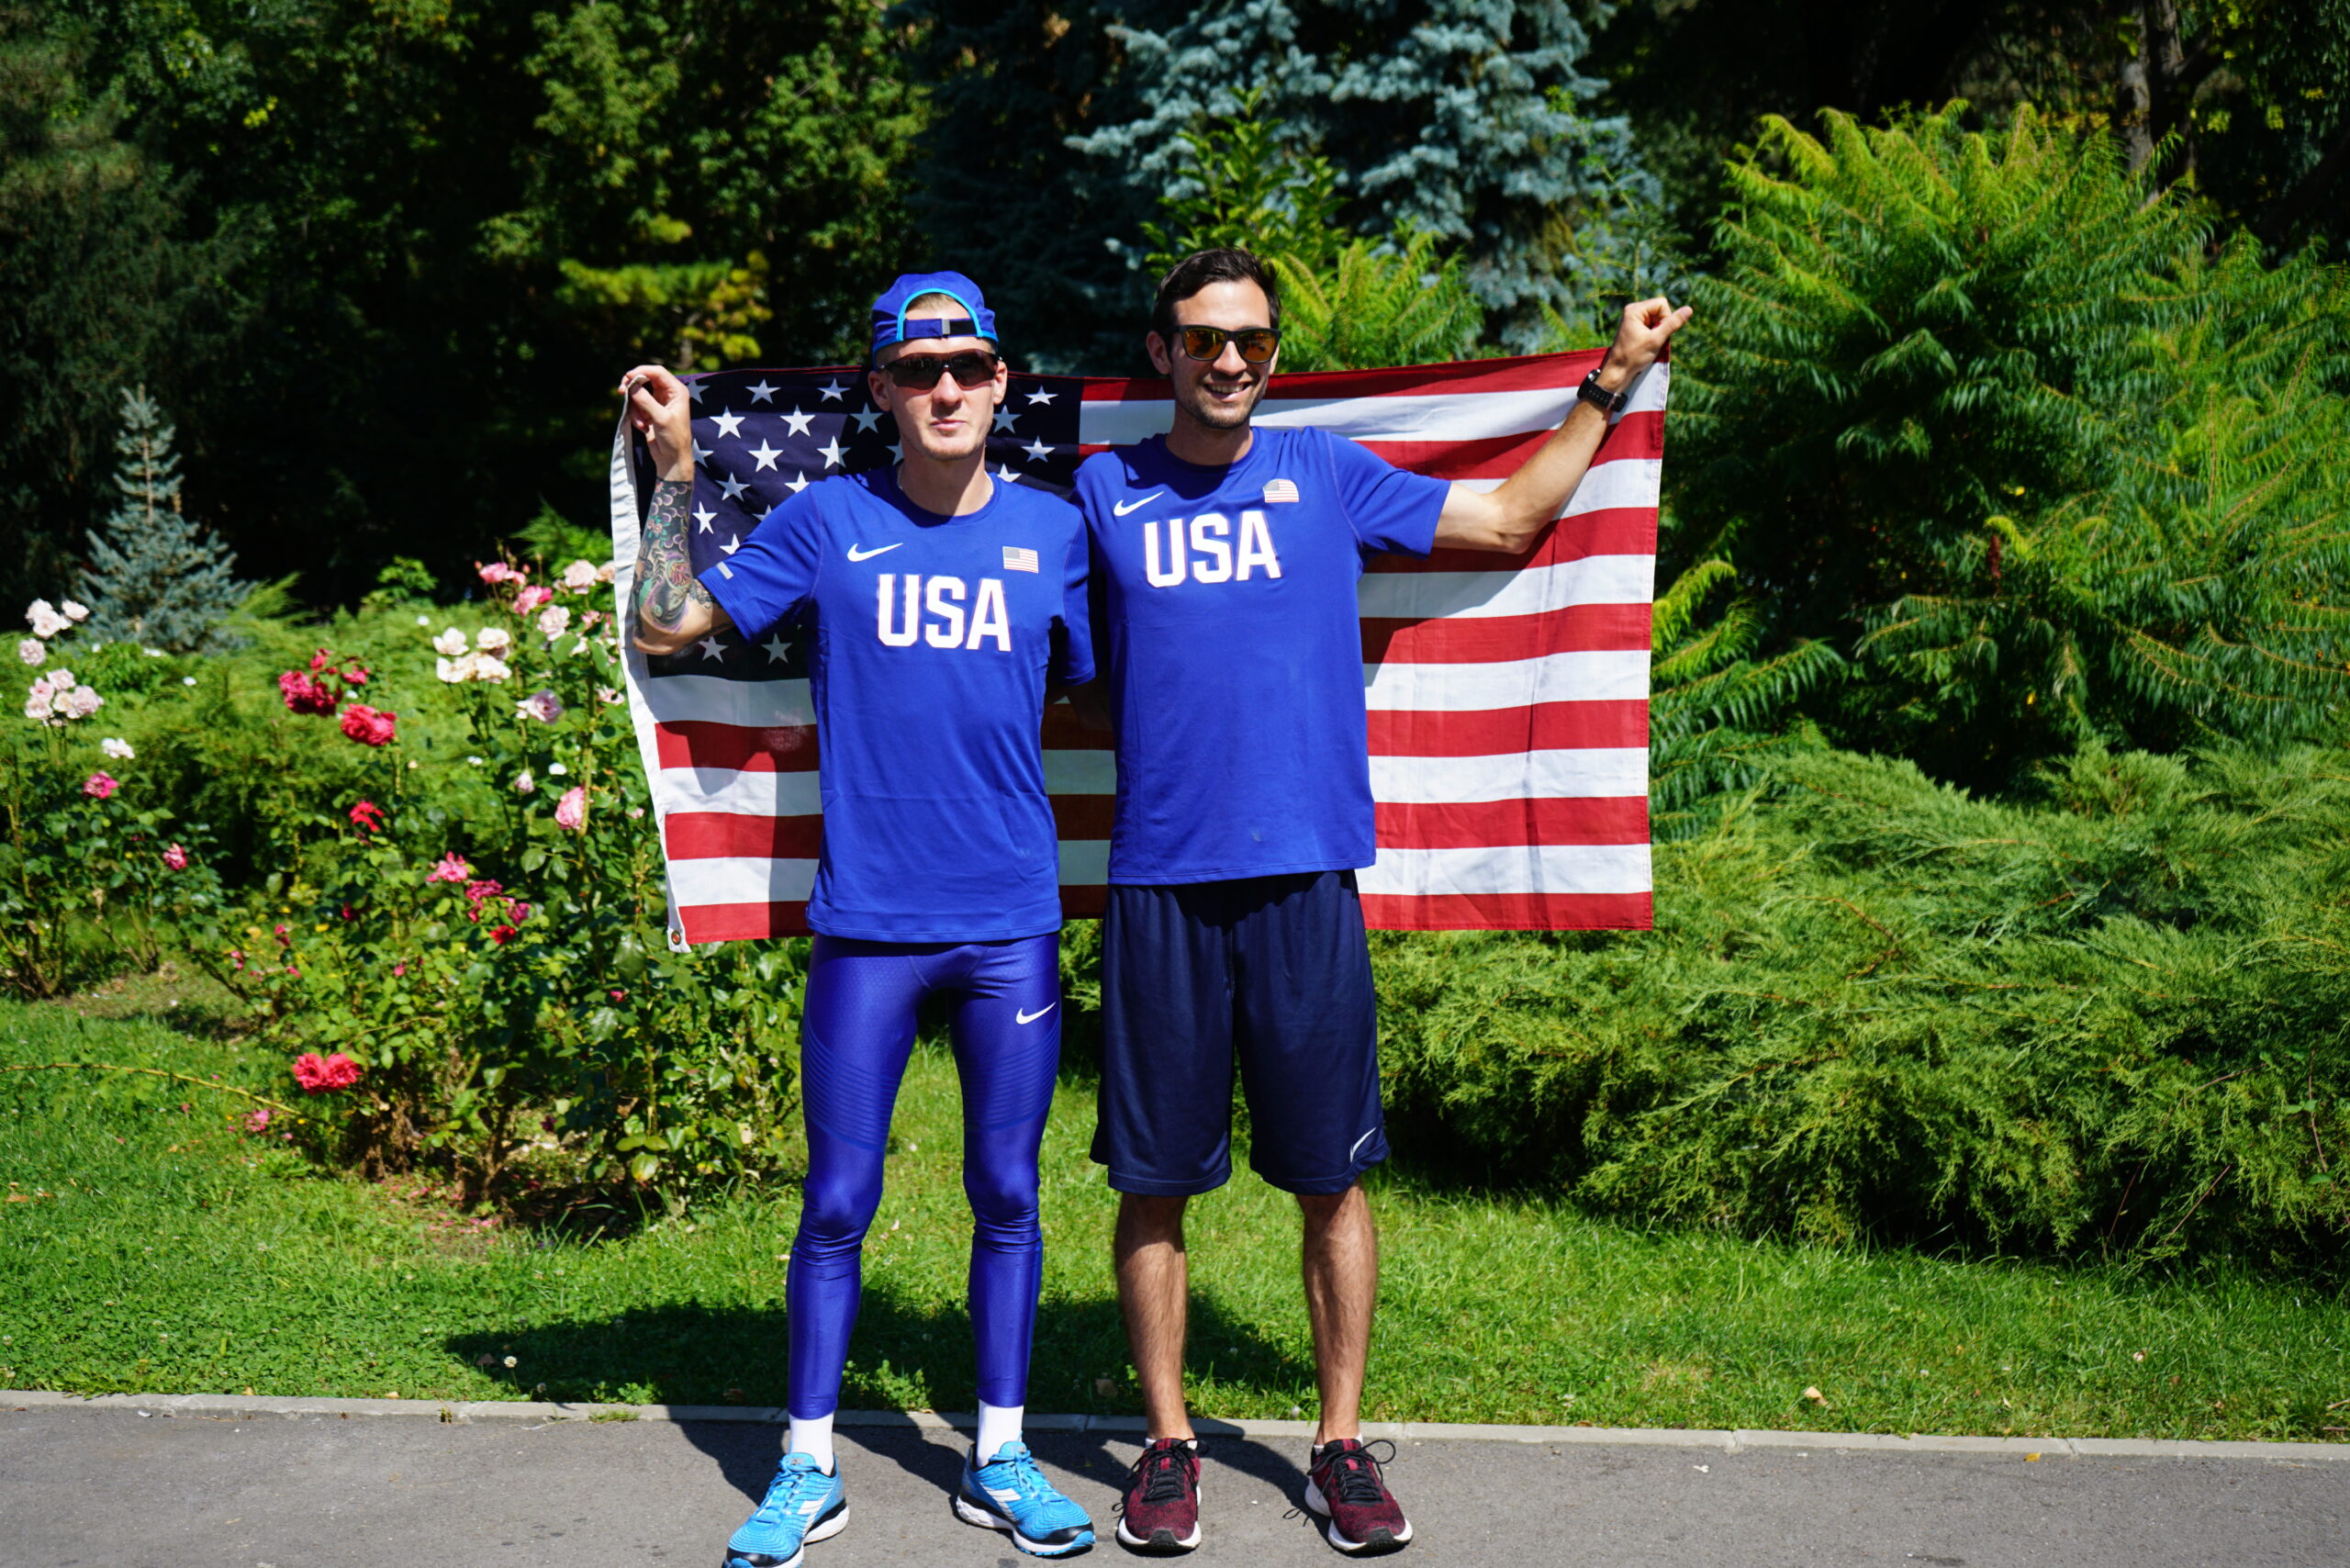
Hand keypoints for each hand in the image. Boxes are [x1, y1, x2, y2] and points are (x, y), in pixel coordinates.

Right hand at [618, 363, 694, 481]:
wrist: (671, 459)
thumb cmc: (673, 439)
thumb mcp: (661, 418)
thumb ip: (646, 400)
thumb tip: (632, 385)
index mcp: (676, 391)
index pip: (657, 372)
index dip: (641, 371)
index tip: (627, 377)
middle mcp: (668, 393)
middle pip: (645, 379)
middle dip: (632, 387)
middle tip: (621, 392)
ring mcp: (658, 402)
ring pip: (638, 394)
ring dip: (635, 408)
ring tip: (641, 424)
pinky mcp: (649, 411)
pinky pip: (636, 406)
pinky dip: (636, 416)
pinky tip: (643, 428)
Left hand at [1598, 297, 1693, 390]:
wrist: (1618, 372)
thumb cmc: (1634, 356)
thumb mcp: (1656, 339)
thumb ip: (1673, 324)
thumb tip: (1689, 309)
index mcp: (1635, 310)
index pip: (1662, 303)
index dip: (1665, 318)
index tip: (1657, 333)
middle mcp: (1633, 311)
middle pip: (1660, 310)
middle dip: (1662, 325)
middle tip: (1653, 339)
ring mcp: (1633, 319)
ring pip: (1657, 318)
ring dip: (1659, 331)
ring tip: (1650, 343)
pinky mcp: (1635, 327)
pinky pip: (1652, 325)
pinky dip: (1655, 334)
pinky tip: (1648, 344)